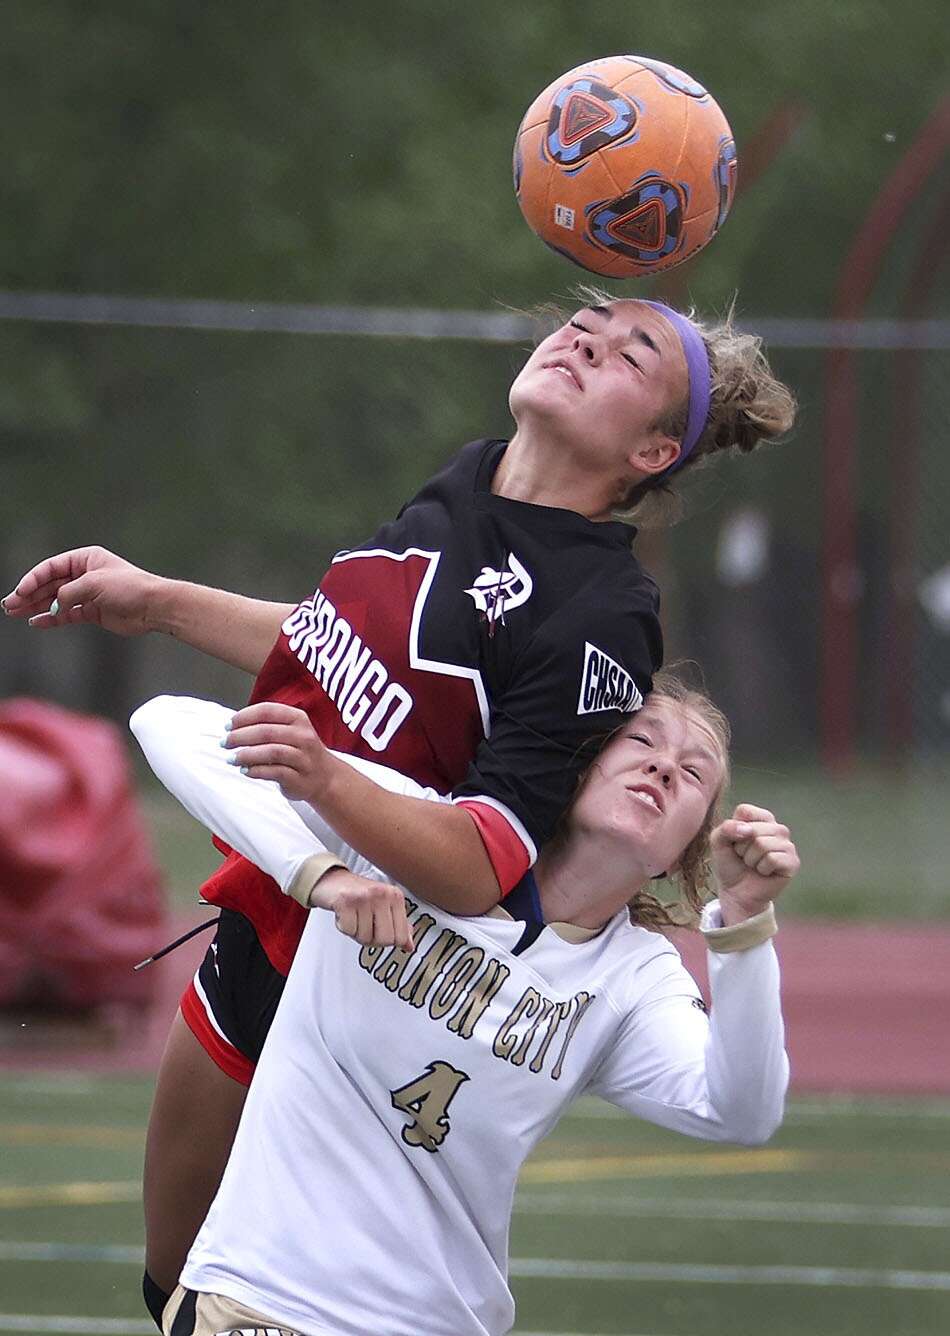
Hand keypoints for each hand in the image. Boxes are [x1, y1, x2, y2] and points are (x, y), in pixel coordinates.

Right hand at [2, 546, 161, 635]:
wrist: (154, 607)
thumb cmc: (130, 588)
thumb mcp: (94, 585)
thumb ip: (68, 594)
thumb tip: (52, 606)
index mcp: (85, 559)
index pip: (51, 567)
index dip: (32, 579)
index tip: (19, 592)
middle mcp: (85, 575)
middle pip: (50, 584)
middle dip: (29, 594)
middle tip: (9, 605)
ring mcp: (88, 594)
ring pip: (55, 600)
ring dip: (36, 606)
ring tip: (16, 613)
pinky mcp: (93, 611)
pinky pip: (67, 614)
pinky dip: (52, 618)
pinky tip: (36, 622)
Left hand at [224, 701, 328, 801]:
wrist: (325, 777)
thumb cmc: (299, 751)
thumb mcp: (290, 730)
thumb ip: (266, 725)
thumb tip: (232, 726)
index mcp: (298, 718)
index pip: (267, 711)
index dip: (244, 717)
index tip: (228, 725)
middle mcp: (303, 736)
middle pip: (266, 732)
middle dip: (240, 737)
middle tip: (225, 743)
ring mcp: (303, 758)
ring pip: (271, 752)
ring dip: (246, 755)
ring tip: (231, 758)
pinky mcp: (299, 778)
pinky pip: (274, 772)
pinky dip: (256, 771)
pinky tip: (245, 770)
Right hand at [314, 867, 413, 949]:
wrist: (331, 880)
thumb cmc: (358, 894)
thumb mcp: (384, 906)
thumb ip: (399, 925)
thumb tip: (410, 946)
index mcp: (396, 896)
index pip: (401, 936)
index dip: (389, 941)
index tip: (380, 930)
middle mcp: (382, 894)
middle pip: (385, 940)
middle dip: (372, 939)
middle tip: (365, 925)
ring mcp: (364, 897)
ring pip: (365, 938)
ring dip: (356, 932)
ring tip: (354, 917)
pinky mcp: (345, 902)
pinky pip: (349, 930)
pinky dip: (344, 927)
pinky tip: (344, 914)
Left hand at [710, 803, 799, 924]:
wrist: (736, 892)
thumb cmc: (730, 864)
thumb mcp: (718, 842)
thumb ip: (726, 828)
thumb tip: (748, 830)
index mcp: (761, 818)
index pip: (745, 811)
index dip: (733, 829)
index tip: (735, 842)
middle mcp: (778, 828)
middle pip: (753, 829)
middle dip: (741, 847)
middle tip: (744, 857)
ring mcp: (787, 845)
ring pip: (762, 844)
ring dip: (750, 859)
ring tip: (753, 865)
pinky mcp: (793, 862)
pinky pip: (772, 859)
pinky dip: (761, 868)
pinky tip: (764, 872)